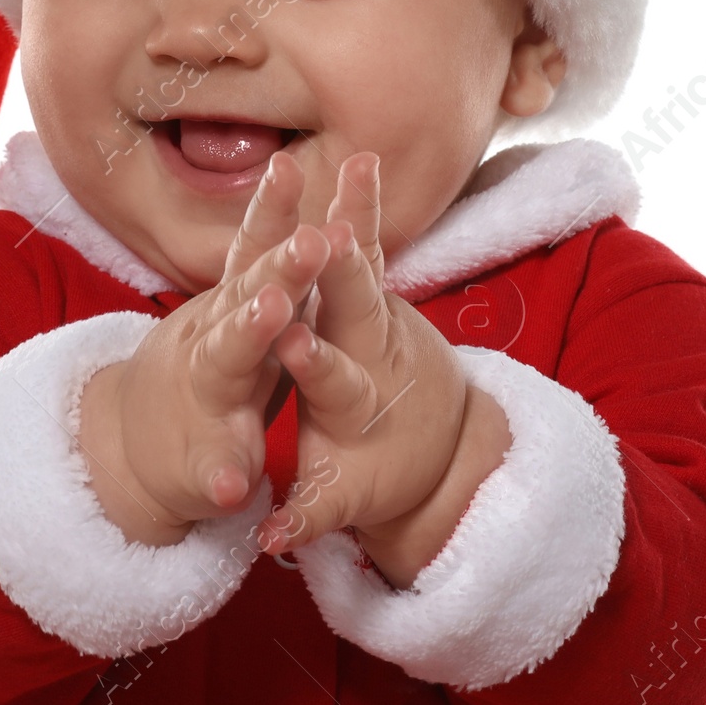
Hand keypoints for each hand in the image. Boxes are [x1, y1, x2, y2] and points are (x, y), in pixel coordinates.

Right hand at [78, 152, 325, 544]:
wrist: (139, 449)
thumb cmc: (220, 370)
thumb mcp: (243, 315)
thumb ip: (271, 266)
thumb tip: (323, 203)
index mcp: (239, 311)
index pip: (257, 251)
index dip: (275, 211)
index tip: (296, 167)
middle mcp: (219, 345)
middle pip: (250, 298)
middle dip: (280, 271)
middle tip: (311, 243)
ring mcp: (208, 403)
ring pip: (226, 368)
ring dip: (246, 345)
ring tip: (271, 317)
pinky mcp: (203, 467)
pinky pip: (211, 471)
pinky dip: (219, 476)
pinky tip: (231, 486)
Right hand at [258, 153, 513, 587]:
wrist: (435, 443)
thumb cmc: (371, 472)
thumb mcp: (343, 500)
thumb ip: (310, 514)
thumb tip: (271, 547)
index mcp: (354, 399)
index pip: (333, 378)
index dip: (314, 360)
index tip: (294, 337)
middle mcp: (373, 350)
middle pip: (358, 307)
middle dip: (341, 272)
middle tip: (323, 234)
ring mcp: (381, 316)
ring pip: (370, 259)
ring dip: (361, 214)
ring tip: (356, 166)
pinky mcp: (379, 291)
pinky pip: (369, 240)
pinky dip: (361, 204)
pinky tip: (357, 158)